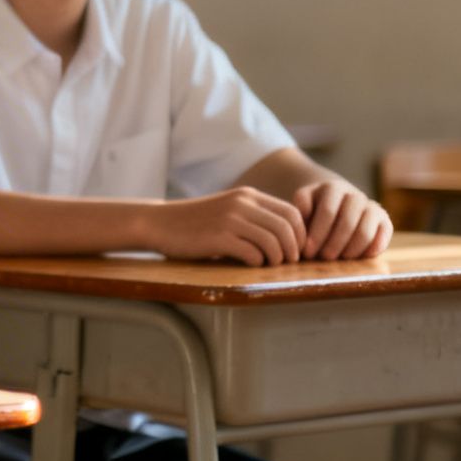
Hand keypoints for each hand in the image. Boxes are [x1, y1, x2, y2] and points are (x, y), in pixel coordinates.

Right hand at [147, 186, 305, 265]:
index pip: (292, 213)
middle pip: (287, 227)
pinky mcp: (218, 237)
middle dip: (293, 249)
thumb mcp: (229, 210)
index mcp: (248, 196)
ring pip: (273, 241)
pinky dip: (257, 262)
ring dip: (276, 259)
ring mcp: (230, 219)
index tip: (296, 250)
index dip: (301, 234)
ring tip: (268, 265)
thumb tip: (289, 239)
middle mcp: (242, 204)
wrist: (159, 223)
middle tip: (287, 263)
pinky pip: (252, 253)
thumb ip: (255, 217)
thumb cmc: (196, 222)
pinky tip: (249, 264)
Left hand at [293, 179, 391, 259]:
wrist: (335, 208)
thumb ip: (299, 214)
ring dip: (351, 249)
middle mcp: (354, 195)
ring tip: (339, 260)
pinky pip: (383, 235)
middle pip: (347, 222)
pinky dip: (373, 248)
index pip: (327, 211)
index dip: (317, 234)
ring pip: (365, 231)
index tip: (307, 252)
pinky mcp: (384, 220)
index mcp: (332, 188)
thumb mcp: (302, 209)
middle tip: (323, 258)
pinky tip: (360, 259)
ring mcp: (372, 207)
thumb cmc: (312, 213)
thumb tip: (301, 226)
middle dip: (334, 244)